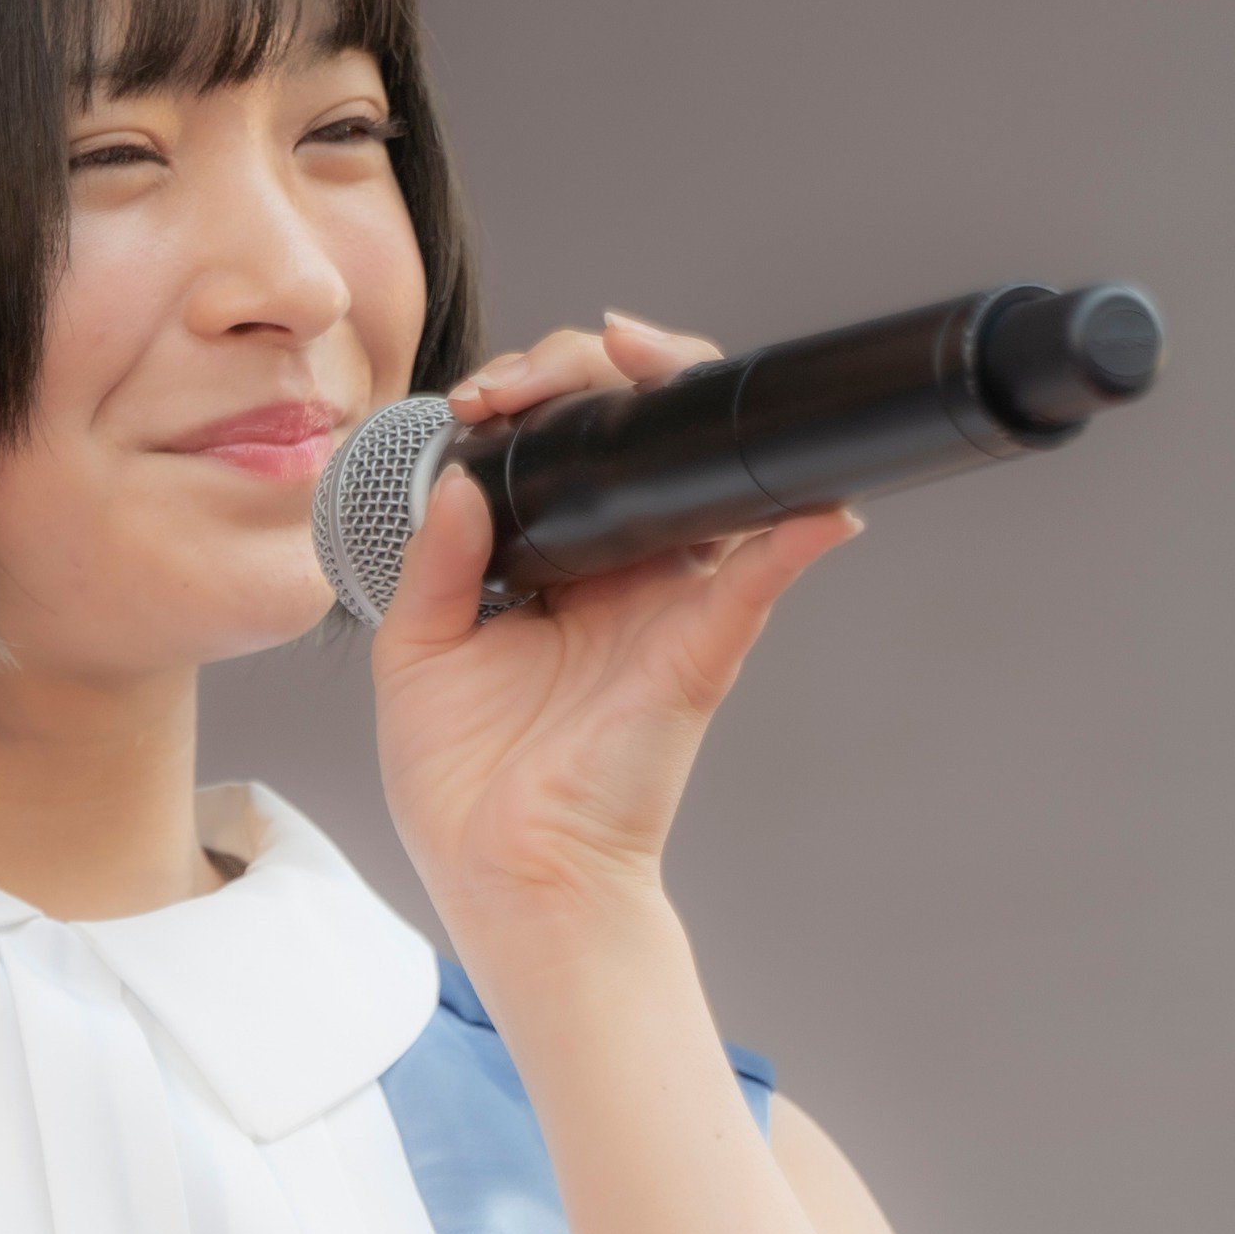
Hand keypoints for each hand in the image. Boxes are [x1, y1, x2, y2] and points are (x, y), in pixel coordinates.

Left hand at [372, 313, 858, 979]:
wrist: (508, 877)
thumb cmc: (468, 785)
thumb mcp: (418, 650)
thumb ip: (436, 560)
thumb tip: (458, 479)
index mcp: (561, 568)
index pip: (571, 450)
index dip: (538, 394)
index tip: (482, 395)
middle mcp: (624, 574)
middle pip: (647, 440)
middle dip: (607, 368)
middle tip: (542, 371)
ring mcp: (669, 604)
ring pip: (709, 479)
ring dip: (689, 401)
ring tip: (642, 355)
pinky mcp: (698, 648)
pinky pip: (759, 581)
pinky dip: (796, 534)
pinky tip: (816, 502)